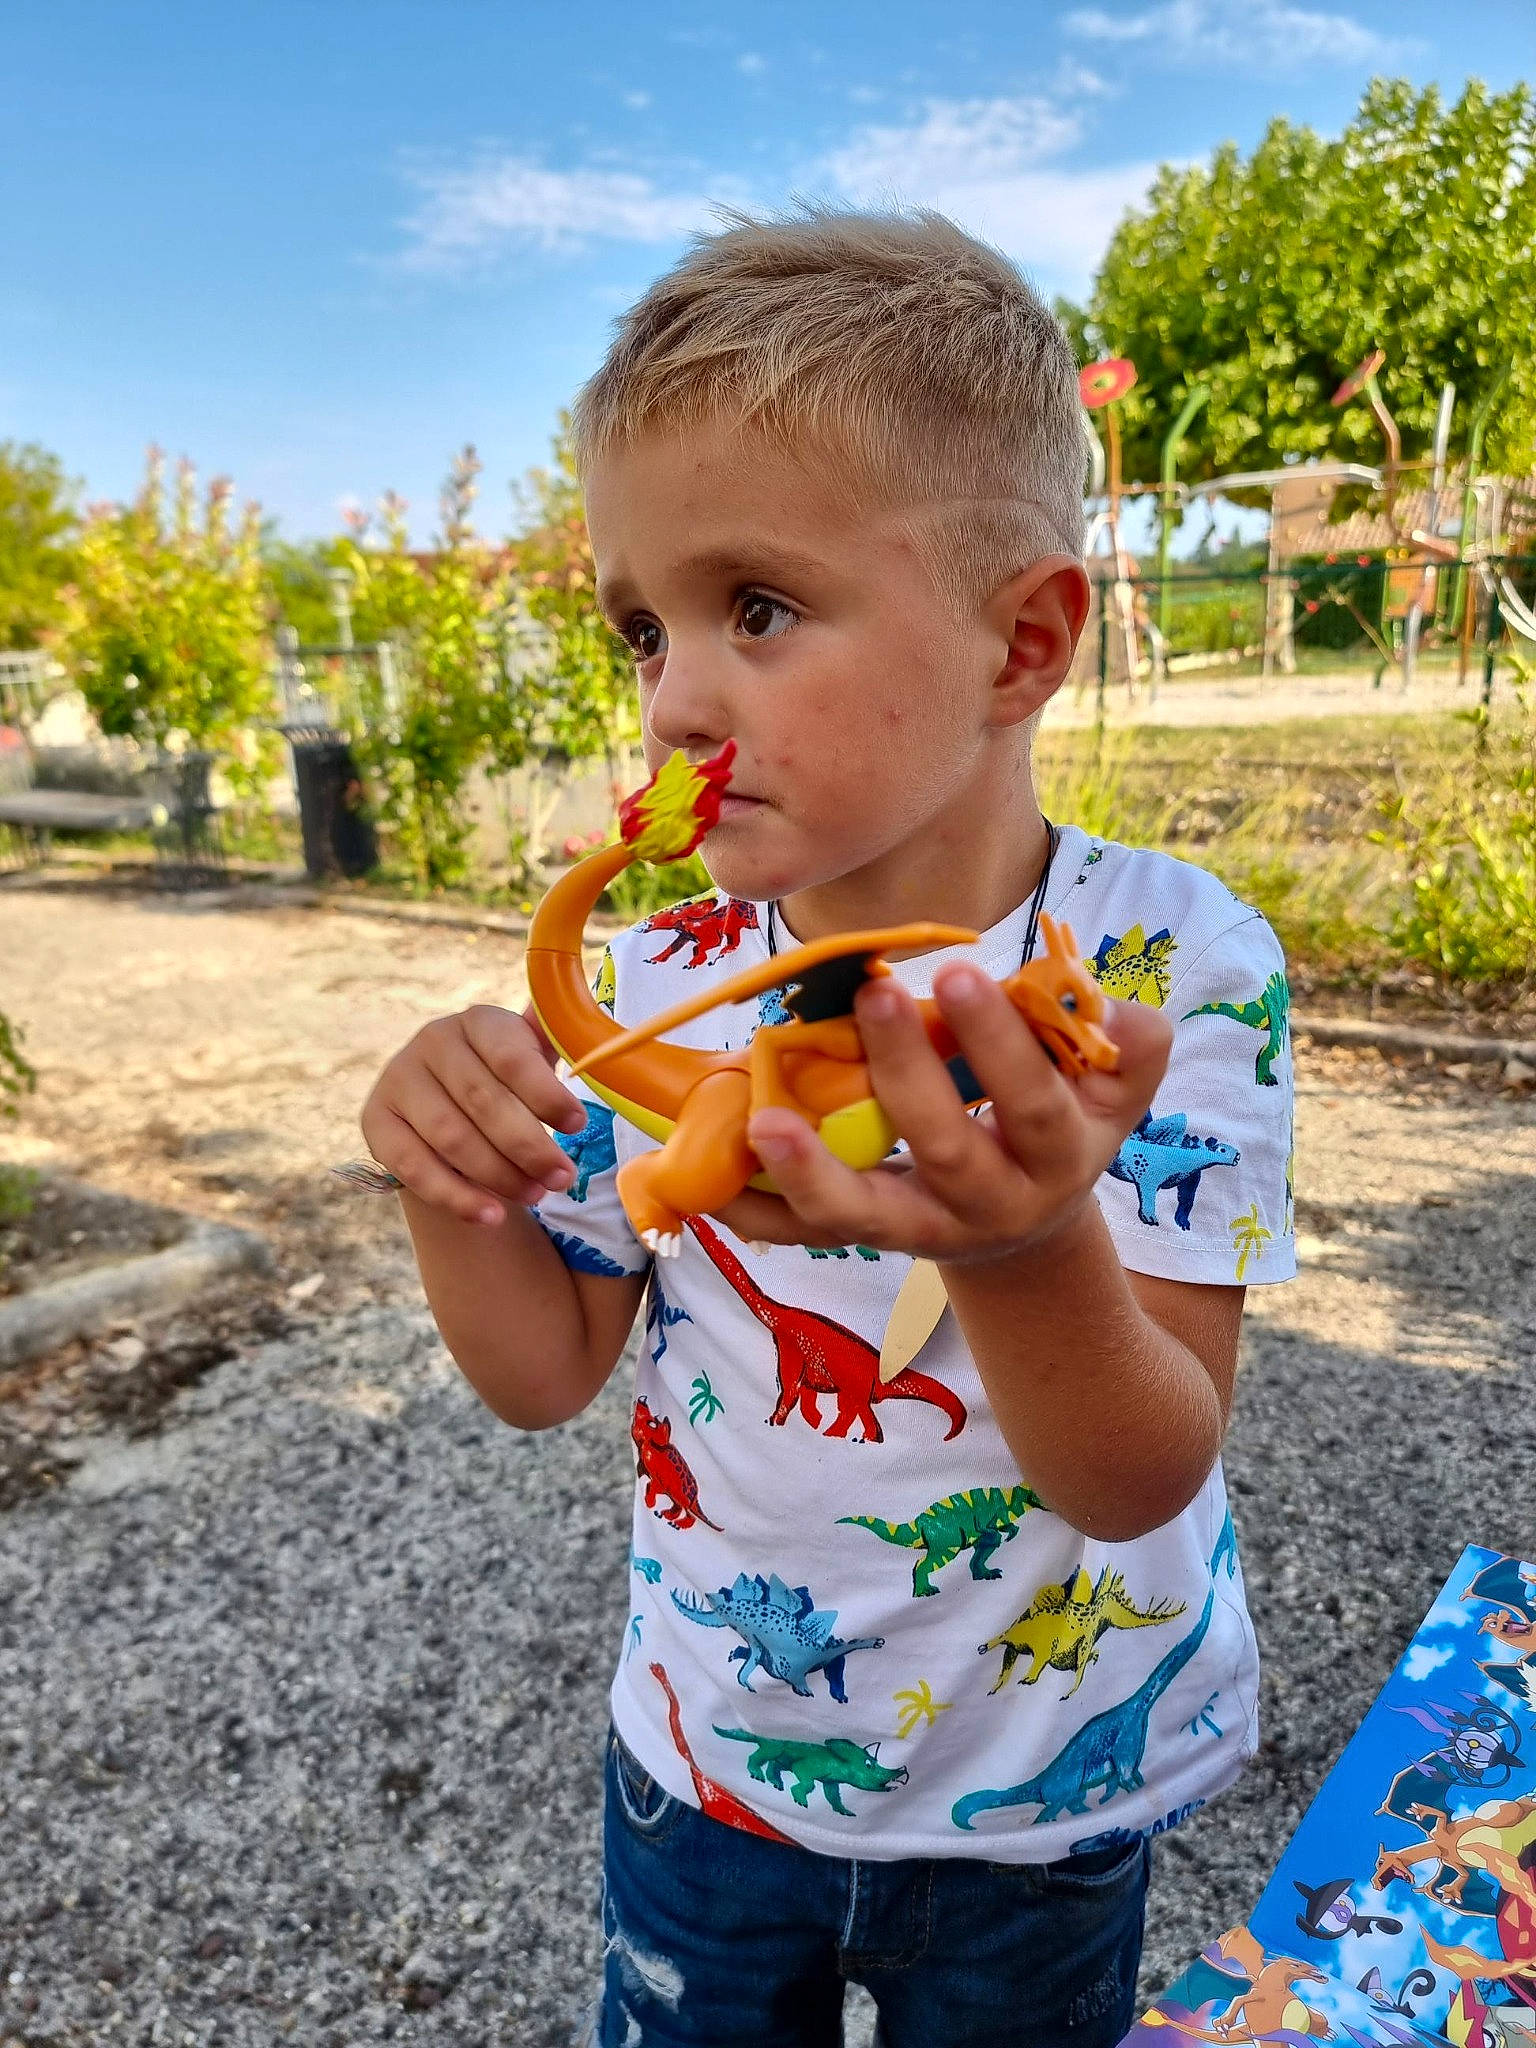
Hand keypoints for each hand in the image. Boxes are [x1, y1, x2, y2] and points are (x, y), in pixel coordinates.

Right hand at [360, 1005, 587, 1226]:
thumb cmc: (502, 1079)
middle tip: (562, 1178)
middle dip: (529, 1146)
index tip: (579, 1125)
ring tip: (535, 1195)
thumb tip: (592, 1040)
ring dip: (498, 1174)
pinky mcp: (376, 1122)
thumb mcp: (529, 1055)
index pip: (511, 1057)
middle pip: (483, 1102)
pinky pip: (413, 1167)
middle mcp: (432, 1042)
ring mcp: (398, 1081)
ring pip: (451, 1137)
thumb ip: (554, 1046)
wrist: (441, 1098)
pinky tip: (491, 1216)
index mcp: (478, 1021)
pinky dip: (454, 1196)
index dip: (546, 1094)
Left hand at [713, 965, 1171, 1261]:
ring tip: (764, 1119)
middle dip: (909, 1073)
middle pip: (946, 1151)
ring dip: (810, 1171)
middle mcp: (988, 1205)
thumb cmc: (1061, 1123)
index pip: (1035, 1107)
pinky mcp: (861, 1239)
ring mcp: (918, 1231)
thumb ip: (1128, 1047)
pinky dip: (751, 1208)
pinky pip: (799, 1233)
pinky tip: (703, 1180)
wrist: (1026, 1224)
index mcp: (1057, 1159)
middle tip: (874, 990)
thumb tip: (1109, 1008)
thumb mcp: (1113, 1091)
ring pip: (862, 1215)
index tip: (962, 971)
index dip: (1002, 1047)